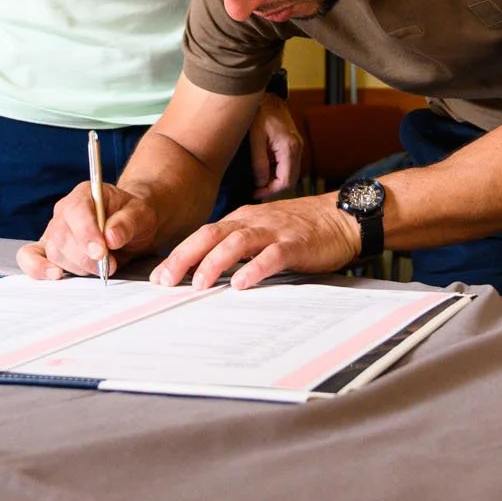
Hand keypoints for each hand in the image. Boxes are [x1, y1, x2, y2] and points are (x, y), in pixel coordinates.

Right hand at [17, 180, 159, 280]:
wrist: (129, 226)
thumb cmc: (132, 216)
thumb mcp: (141, 214)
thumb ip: (128, 222)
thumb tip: (111, 237)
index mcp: (85, 194)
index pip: (77, 212)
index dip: (87, 234)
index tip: (101, 253)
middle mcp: (64, 211)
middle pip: (62, 236)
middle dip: (86, 257)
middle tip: (109, 266)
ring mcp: (53, 230)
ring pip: (54, 252)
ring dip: (77, 267)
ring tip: (99, 268)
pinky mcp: (48, 249)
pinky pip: (30, 256)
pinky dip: (37, 268)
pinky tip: (55, 275)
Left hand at [152, 194, 362, 290]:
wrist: (341, 217)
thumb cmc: (301, 229)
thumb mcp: (263, 232)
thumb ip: (238, 247)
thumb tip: (207, 271)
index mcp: (242, 220)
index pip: (203, 234)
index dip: (179, 254)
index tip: (160, 276)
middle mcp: (253, 222)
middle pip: (211, 234)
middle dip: (185, 257)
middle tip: (166, 280)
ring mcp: (274, 232)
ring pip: (237, 242)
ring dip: (214, 262)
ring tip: (199, 283)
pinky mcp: (295, 244)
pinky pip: (272, 256)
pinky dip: (254, 269)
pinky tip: (242, 283)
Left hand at [250, 97, 304, 197]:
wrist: (267, 96)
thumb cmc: (259, 113)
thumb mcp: (255, 139)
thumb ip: (259, 163)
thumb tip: (260, 183)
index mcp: (289, 148)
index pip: (286, 181)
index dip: (270, 191)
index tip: (255, 193)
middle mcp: (297, 148)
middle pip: (290, 180)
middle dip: (272, 188)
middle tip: (254, 190)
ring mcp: (296, 146)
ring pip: (289, 173)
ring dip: (274, 180)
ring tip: (256, 180)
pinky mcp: (292, 144)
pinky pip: (286, 164)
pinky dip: (275, 171)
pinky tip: (262, 169)